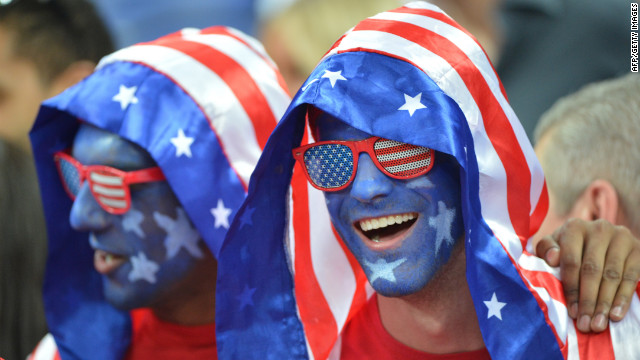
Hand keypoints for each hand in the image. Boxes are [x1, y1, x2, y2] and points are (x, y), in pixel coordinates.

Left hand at [535, 218, 639, 332]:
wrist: (598, 238)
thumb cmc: (568, 247)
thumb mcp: (553, 245)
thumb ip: (546, 249)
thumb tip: (553, 257)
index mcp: (574, 227)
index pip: (572, 261)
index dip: (571, 289)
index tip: (571, 312)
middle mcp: (599, 229)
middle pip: (592, 270)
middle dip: (588, 300)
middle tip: (585, 324)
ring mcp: (621, 237)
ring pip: (612, 276)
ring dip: (605, 303)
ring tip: (598, 324)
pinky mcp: (637, 249)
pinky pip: (631, 277)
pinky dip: (623, 298)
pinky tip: (616, 314)